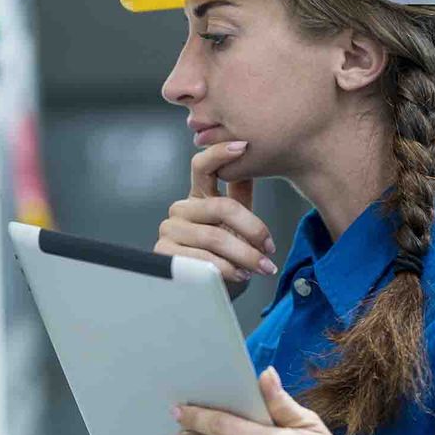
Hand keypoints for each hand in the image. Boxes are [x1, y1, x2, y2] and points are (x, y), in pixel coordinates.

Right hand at [154, 141, 279, 298]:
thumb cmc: (225, 254)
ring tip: (261, 267)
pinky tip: (239, 274)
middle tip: (270, 248)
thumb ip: (240, 193)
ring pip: (215, 236)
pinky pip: (202, 258)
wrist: (211, 289)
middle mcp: (180, 210)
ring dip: (245, 255)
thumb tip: (253, 156)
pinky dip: (227, 268)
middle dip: (252, 228)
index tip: (244, 145)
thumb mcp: (237, 222)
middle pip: (220, 206)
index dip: (220, 153)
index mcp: (198, 197)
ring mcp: (169, 231)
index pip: (203, 166)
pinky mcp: (164, 254)